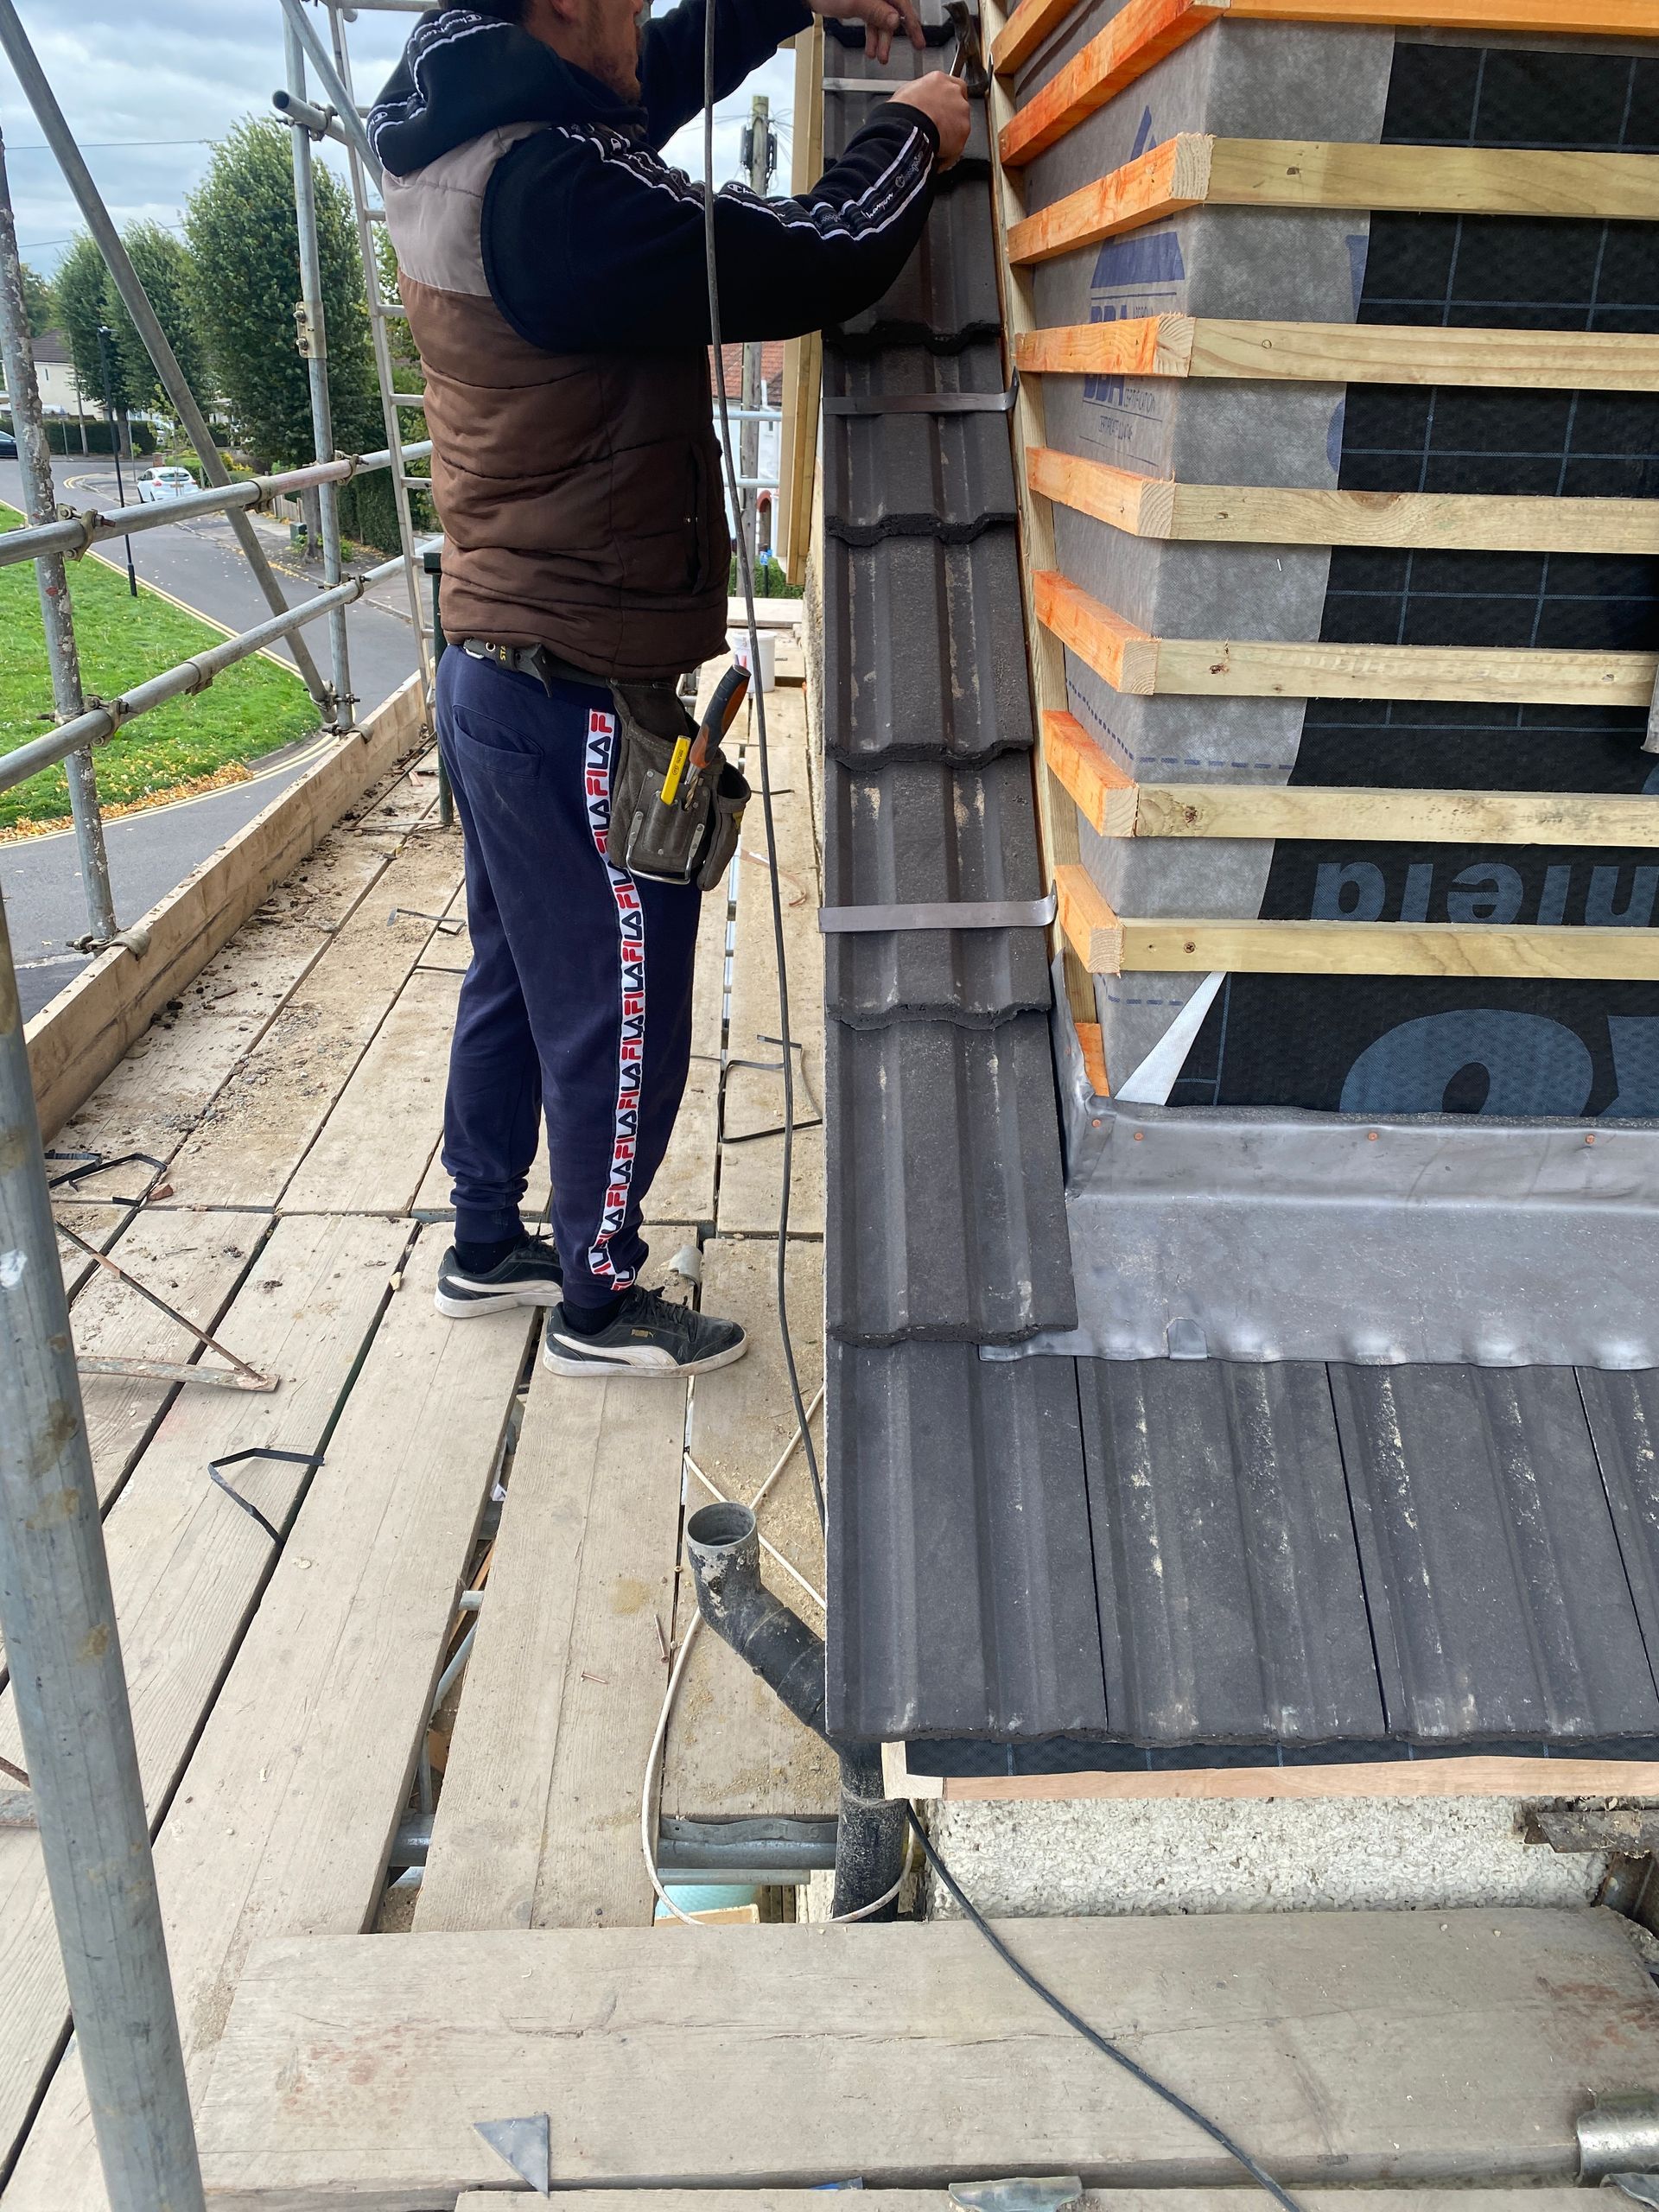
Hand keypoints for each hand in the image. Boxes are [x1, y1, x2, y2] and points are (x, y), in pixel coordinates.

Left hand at [807, 0, 924, 62]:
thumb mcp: (857, 3)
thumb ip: (878, 12)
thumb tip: (896, 20)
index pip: (903, 5)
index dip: (912, 25)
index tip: (918, 41)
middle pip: (893, 14)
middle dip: (891, 37)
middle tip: (896, 53)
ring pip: (881, 20)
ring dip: (880, 40)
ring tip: (878, 56)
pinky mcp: (861, 3)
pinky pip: (871, 20)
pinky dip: (871, 35)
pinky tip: (870, 48)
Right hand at [888, 72, 970, 167]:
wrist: (907, 128)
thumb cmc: (902, 113)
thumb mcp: (906, 94)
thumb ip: (921, 95)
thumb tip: (918, 104)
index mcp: (938, 80)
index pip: (952, 86)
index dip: (947, 100)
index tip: (943, 109)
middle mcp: (954, 92)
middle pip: (959, 105)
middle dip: (950, 119)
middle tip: (937, 130)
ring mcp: (961, 111)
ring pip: (960, 126)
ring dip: (950, 136)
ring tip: (934, 145)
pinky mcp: (964, 130)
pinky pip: (957, 146)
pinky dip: (948, 154)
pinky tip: (935, 156)